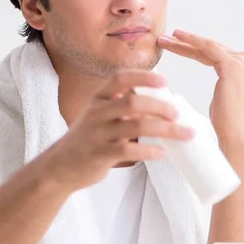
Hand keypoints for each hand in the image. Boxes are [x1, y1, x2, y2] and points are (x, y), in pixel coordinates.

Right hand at [45, 70, 193, 191]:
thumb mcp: (101, 117)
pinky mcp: (100, 154)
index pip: (121, 79)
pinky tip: (162, 153)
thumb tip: (158, 102)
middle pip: (133, 102)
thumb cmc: (87, 140)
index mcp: (98, 99)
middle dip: (159, 106)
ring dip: (164, 129)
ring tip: (183, 133)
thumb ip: (123, 108)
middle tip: (177, 113)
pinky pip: (129, 150)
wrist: (60, 167)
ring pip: (136, 126)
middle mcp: (97, 113)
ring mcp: (98, 134)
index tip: (164, 80)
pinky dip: (149, 151)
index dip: (143, 77)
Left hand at [157, 30, 243, 146]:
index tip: (170, 44)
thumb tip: (209, 79)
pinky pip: (208, 48)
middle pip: (207, 49)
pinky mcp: (232, 65)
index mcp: (241, 66)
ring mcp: (240, 61)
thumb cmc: (224, 121)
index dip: (190, 48)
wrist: (234, 133)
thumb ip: (220, 81)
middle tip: (162, 38)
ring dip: (182, 42)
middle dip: (183, 43)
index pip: (210, 54)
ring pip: (205, 47)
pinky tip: (177, 37)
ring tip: (163, 39)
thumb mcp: (220, 96)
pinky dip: (192, 41)